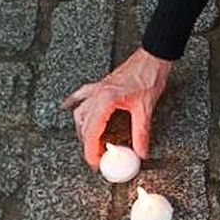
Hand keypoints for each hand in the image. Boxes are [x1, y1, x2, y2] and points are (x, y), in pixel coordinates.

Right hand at [62, 48, 173, 169]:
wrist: (153, 56)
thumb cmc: (149, 75)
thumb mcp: (145, 108)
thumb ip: (141, 133)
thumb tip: (141, 151)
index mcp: (106, 100)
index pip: (92, 131)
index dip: (91, 150)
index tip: (94, 163)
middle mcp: (98, 94)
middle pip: (84, 124)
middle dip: (87, 144)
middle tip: (96, 158)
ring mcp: (98, 88)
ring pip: (80, 112)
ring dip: (82, 129)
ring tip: (89, 142)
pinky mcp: (102, 84)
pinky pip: (81, 95)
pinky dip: (73, 103)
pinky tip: (67, 107)